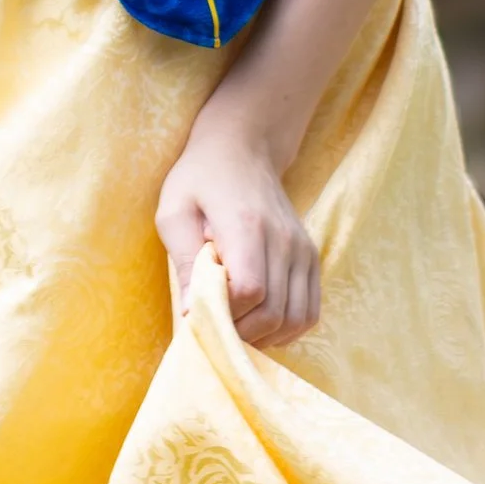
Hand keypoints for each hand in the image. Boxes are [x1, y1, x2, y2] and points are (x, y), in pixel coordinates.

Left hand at [156, 109, 321, 349]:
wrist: (244, 147)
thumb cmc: (199, 179)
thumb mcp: (173, 212)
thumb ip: (183, 262)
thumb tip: (191, 314)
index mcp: (247, 225)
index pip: (249, 291)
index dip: (224, 312)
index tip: (199, 310)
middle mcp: (284, 240)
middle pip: (273, 312)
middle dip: (241, 332)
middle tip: (214, 327)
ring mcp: (303, 250)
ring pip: (296, 318)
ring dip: (265, 336)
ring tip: (236, 327)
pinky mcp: (311, 257)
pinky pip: (309, 311)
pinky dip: (287, 329)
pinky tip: (261, 324)